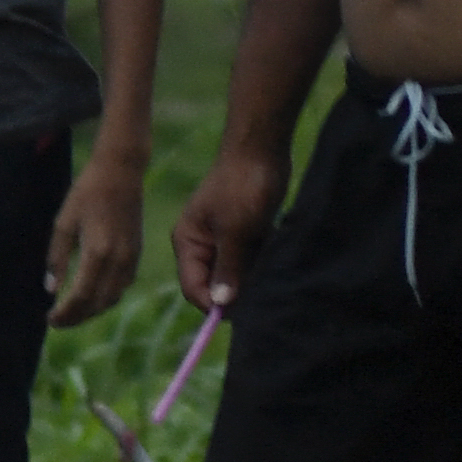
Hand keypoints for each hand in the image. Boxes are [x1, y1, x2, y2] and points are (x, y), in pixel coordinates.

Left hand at [45, 146, 145, 327]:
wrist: (121, 172)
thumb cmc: (87, 192)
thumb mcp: (63, 222)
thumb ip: (57, 257)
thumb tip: (51, 290)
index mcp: (98, 252)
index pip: (81, 296)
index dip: (65, 313)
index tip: (49, 319)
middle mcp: (119, 260)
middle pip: (98, 303)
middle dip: (76, 317)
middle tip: (56, 321)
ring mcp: (131, 258)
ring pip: (112, 298)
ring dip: (91, 311)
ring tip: (71, 312)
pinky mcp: (136, 254)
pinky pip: (122, 286)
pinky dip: (105, 298)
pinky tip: (91, 296)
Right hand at [171, 144, 286, 312]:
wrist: (263, 148)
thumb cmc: (244, 185)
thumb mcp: (236, 230)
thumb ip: (228, 268)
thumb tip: (221, 305)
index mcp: (188, 242)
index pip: (193, 287)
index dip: (213, 305)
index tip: (241, 313)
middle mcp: (201, 245)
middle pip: (213, 284)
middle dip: (235, 293)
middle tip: (261, 295)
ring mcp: (222, 239)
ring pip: (234, 275)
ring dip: (251, 279)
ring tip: (269, 274)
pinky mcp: (242, 234)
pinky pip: (248, 261)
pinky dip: (260, 265)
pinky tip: (274, 261)